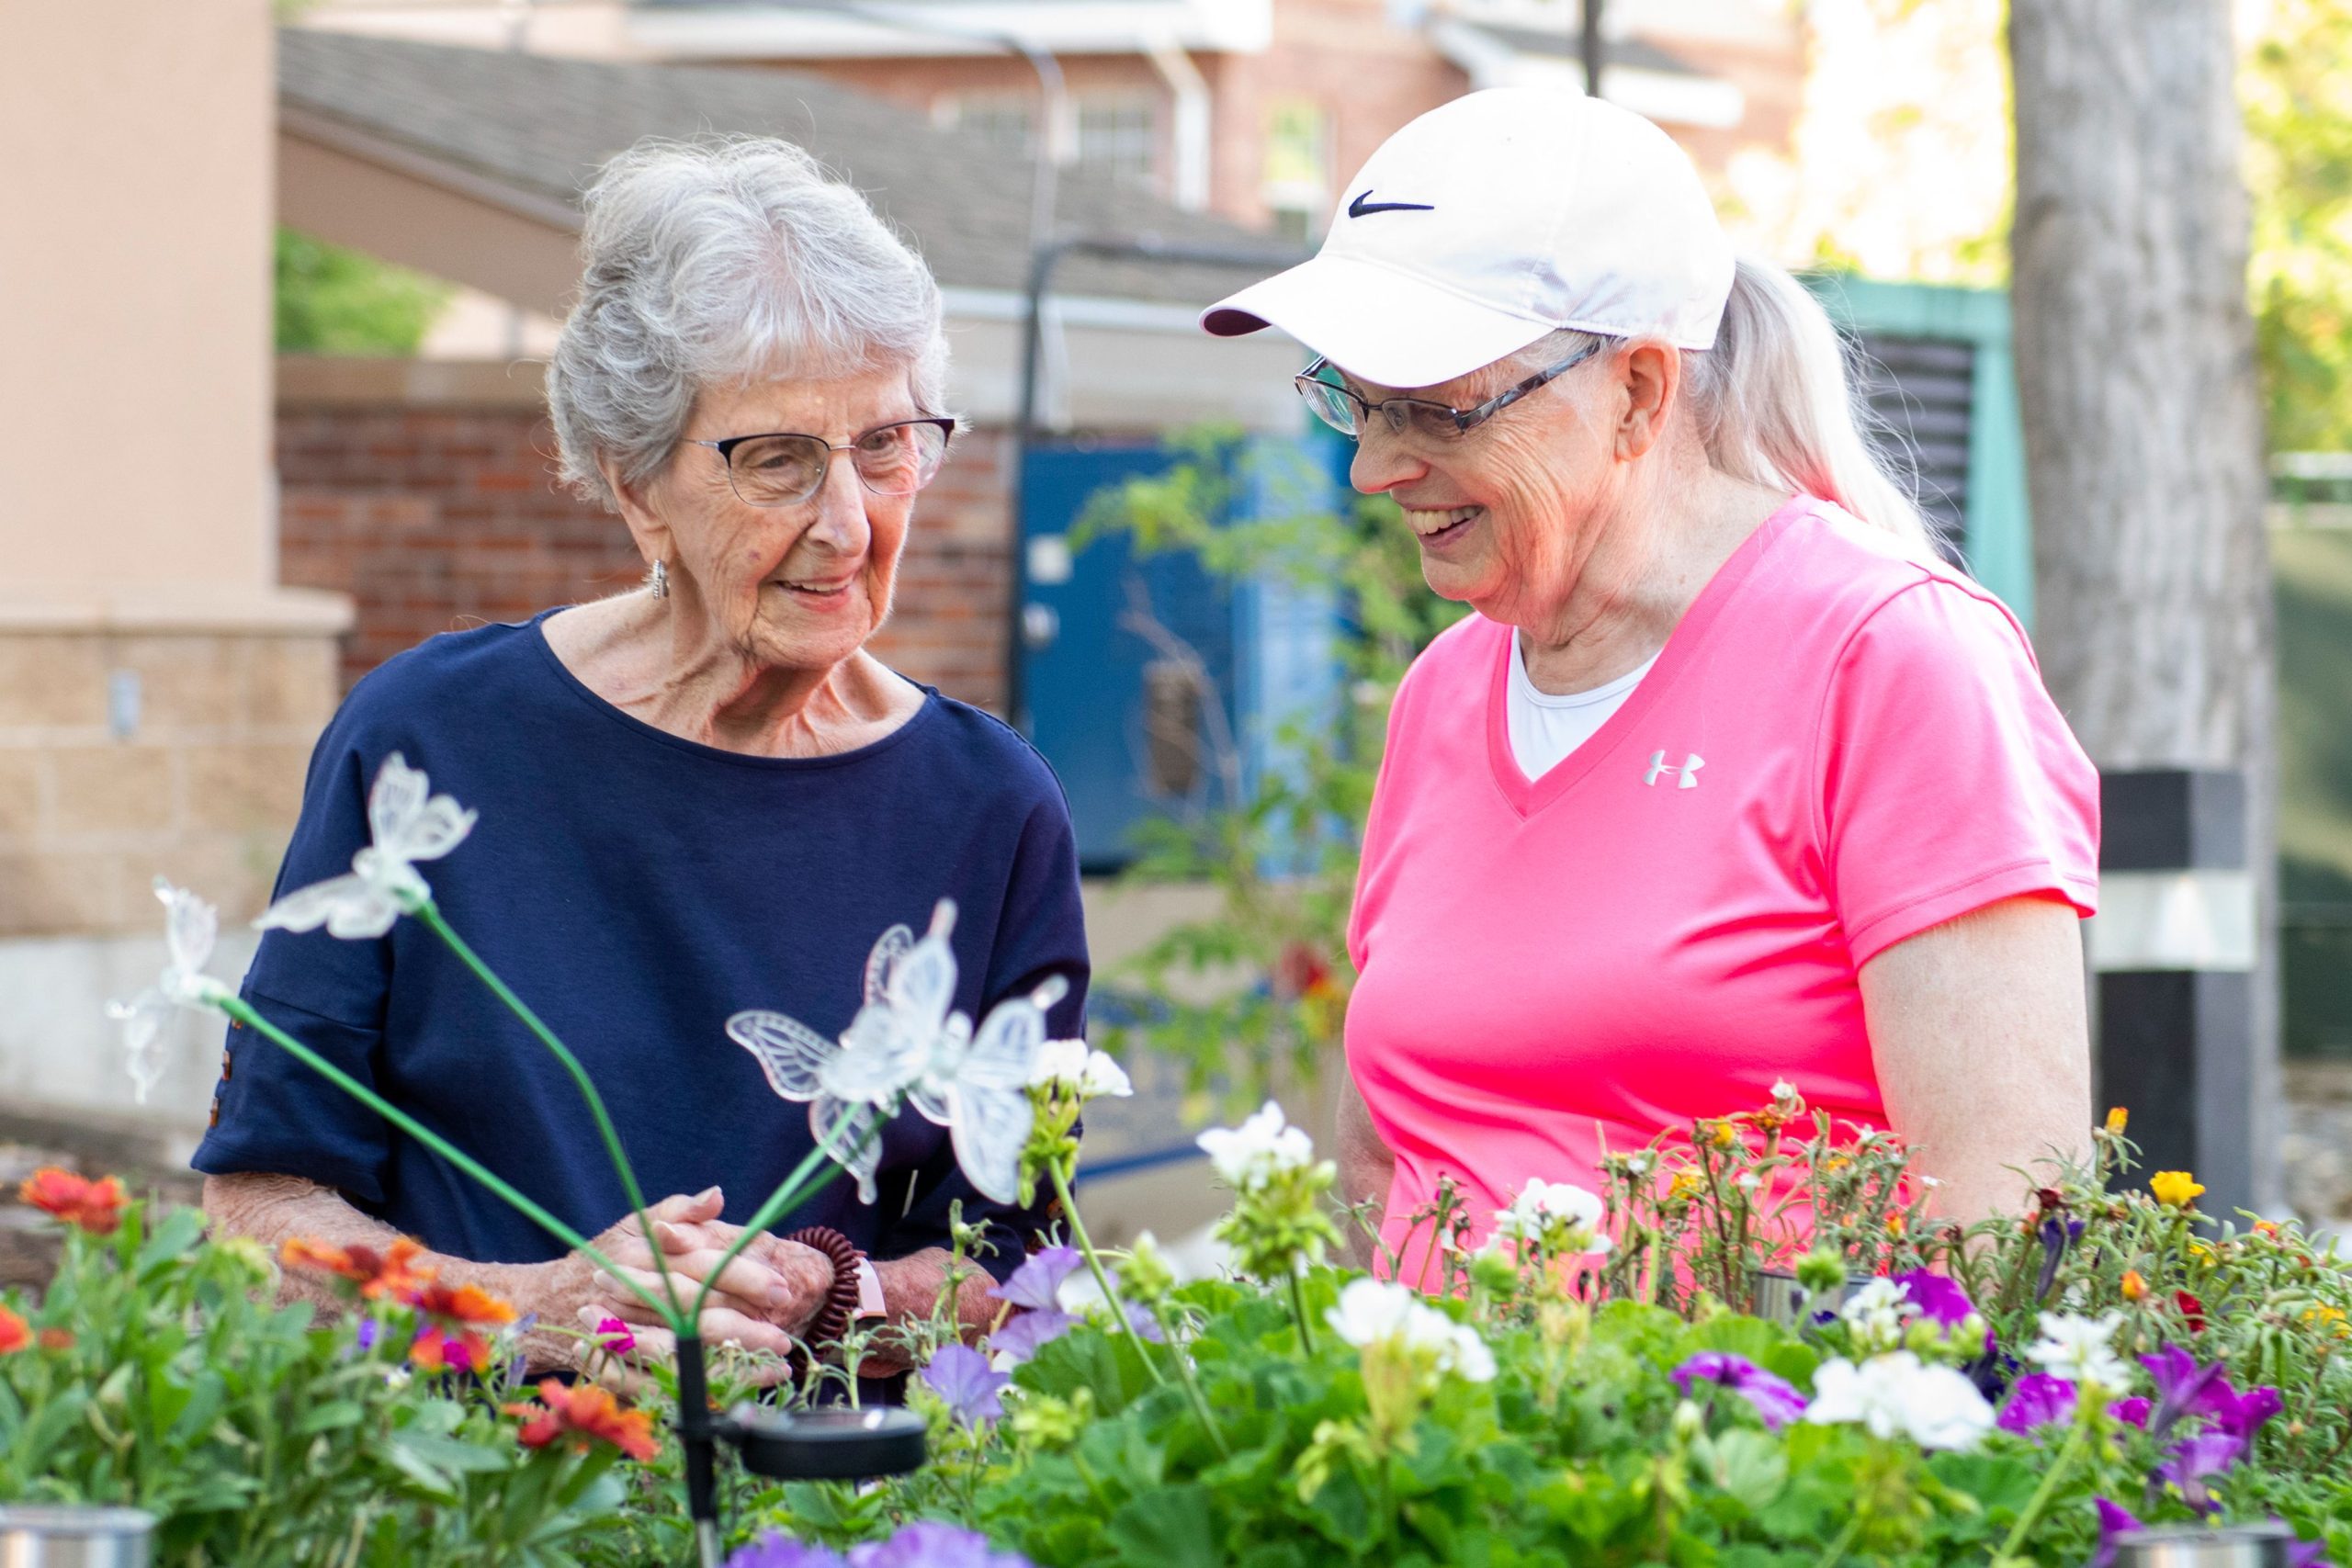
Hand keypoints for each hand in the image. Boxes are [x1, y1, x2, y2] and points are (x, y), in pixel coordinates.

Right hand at [572, 1189, 835, 1373]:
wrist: (553, 1300)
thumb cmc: (610, 1255)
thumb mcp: (638, 1223)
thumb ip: (681, 1210)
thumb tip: (717, 1195)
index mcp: (644, 1256)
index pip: (701, 1266)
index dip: (743, 1277)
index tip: (780, 1288)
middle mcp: (634, 1296)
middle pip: (695, 1313)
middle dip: (745, 1327)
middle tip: (784, 1336)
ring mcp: (624, 1336)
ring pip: (683, 1354)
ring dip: (731, 1363)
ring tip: (775, 1367)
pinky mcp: (621, 1369)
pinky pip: (668, 1385)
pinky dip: (704, 1388)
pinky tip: (741, 1389)